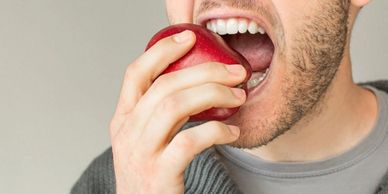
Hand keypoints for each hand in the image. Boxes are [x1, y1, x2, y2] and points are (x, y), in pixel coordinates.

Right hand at [110, 30, 246, 193]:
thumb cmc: (150, 174)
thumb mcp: (145, 138)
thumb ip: (160, 112)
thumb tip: (198, 83)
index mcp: (123, 119)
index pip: (136, 73)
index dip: (161, 51)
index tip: (188, 38)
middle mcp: (127, 133)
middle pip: (164, 86)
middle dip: (205, 72)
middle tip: (235, 72)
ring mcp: (141, 153)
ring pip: (174, 106)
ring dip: (213, 95)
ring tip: (238, 97)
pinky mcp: (159, 174)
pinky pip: (189, 141)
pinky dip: (216, 131)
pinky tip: (232, 131)